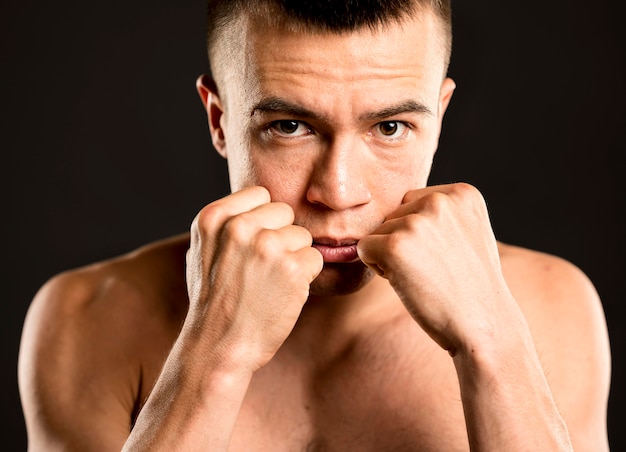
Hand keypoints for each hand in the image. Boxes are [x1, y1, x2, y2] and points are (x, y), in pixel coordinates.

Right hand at [185, 186, 322, 372]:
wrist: (217, 347)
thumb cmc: (213, 302)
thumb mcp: (201, 252)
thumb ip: (226, 224)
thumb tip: (258, 205)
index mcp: (213, 218)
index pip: (260, 194)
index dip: (263, 219)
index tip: (254, 244)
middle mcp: (239, 226)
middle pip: (284, 211)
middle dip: (281, 236)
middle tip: (264, 267)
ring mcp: (266, 245)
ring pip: (302, 235)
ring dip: (294, 257)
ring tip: (271, 283)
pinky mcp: (292, 267)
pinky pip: (315, 258)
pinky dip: (306, 277)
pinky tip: (284, 293)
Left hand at [357, 183, 516, 354]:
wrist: (484, 325)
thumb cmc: (471, 285)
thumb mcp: (468, 232)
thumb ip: (440, 213)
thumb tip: (394, 207)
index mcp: (461, 192)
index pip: (412, 202)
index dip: (418, 233)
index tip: (445, 254)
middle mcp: (439, 200)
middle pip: (393, 214)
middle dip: (403, 242)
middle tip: (434, 269)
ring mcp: (416, 222)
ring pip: (377, 232)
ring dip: (391, 256)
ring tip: (424, 276)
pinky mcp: (394, 246)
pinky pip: (363, 248)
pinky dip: (377, 268)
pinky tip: (407, 282)